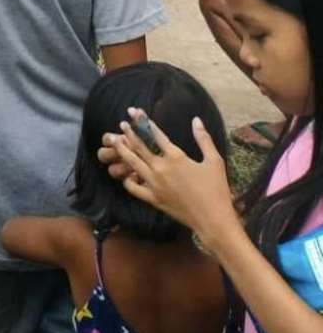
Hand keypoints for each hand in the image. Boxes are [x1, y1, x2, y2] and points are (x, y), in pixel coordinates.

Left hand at [102, 107, 237, 250]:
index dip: (144, 121)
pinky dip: (127, 180)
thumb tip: (196, 119)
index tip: (135, 112)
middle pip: (140, 146)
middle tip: (122, 123)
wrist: (213, 220)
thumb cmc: (217, 190)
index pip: (156, 134)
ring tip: (114, 141)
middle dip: (129, 133)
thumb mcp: (214, 161)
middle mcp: (161, 168)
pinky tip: (125, 174)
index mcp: (176, 157)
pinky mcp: (153, 199)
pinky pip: (134, 188)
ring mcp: (154, 184)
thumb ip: (203, 139)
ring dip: (122, 150)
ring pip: (132, 163)